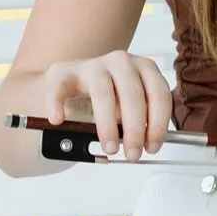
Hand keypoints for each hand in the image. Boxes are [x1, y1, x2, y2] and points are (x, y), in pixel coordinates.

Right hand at [43, 52, 172, 162]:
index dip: (158, 124)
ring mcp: (92, 65)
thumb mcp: (132, 108)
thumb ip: (143, 121)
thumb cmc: (109, 100)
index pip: (158, 94)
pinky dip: (57, 104)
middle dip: (135, 130)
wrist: (73, 86)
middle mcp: (121, 62)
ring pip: (103, 94)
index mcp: (144, 68)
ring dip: (108, 125)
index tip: (152, 146)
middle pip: (133, 95)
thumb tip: (149, 145)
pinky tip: (58, 120)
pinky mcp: (63, 72)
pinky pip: (60, 87)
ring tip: (110, 147)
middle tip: (133, 153)